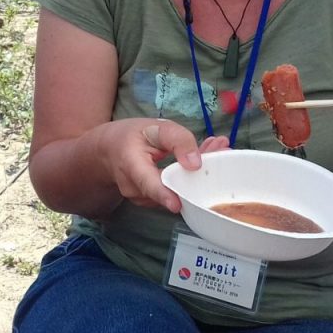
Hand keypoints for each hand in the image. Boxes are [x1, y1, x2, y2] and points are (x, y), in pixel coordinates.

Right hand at [106, 119, 228, 213]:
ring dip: (197, 172)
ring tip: (216, 146)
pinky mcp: (153, 202)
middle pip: (171, 188)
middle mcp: (135, 189)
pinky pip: (174, 191)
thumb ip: (176, 140)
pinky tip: (202, 159)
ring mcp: (144, 199)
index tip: (177, 204)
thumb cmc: (133, 136)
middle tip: (222, 147)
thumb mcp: (154, 127)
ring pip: (176, 190)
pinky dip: (189, 177)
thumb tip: (196, 164)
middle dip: (199, 172)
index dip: (163, 195)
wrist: (110, 151)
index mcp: (131, 165)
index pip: (147, 184)